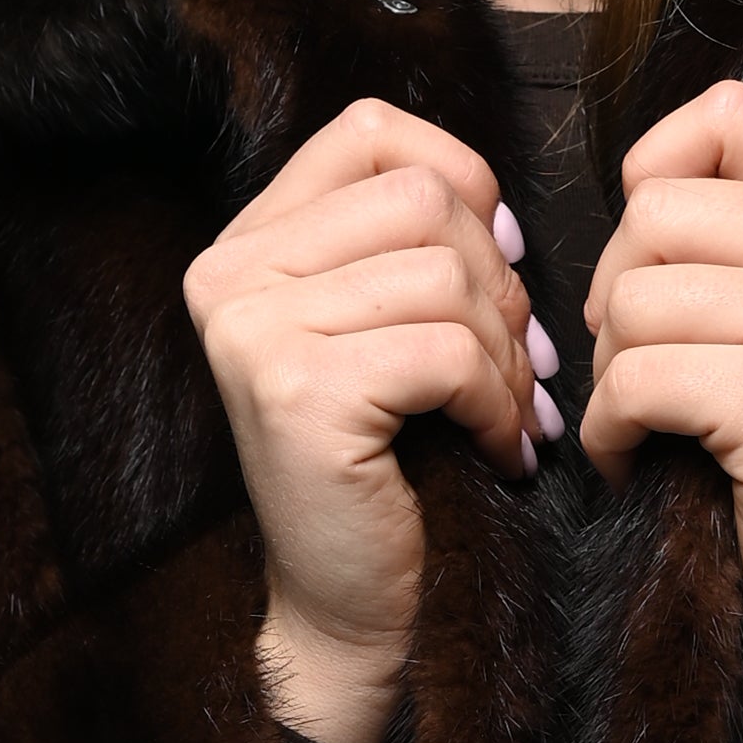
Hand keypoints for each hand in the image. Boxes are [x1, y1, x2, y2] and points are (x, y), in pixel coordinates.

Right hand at [184, 101, 555, 742]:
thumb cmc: (392, 465)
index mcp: (246, 244)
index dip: (461, 178)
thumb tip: (502, 211)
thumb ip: (417, 243)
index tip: (499, 258)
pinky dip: (496, 404)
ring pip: (445, 274)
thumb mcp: (390, 326)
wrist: (352, 609)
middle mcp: (227, 276)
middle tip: (515, 368)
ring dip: (504, 355)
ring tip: (505, 416)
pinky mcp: (295, 391)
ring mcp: (251, 331)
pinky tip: (496, 451)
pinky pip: (446, 351)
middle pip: (423, 200)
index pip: (368, 133)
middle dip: (499, 285)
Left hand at [580, 77, 742, 694]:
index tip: (653, 259)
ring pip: (633, 299)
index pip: (730, 112)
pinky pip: (633, 379)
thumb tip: (638, 185)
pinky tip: (645, 464)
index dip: (656, 170)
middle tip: (648, 373)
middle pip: (656, 212)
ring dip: (612, 378)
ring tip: (656, 428)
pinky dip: (612, 434)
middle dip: (619, 299)